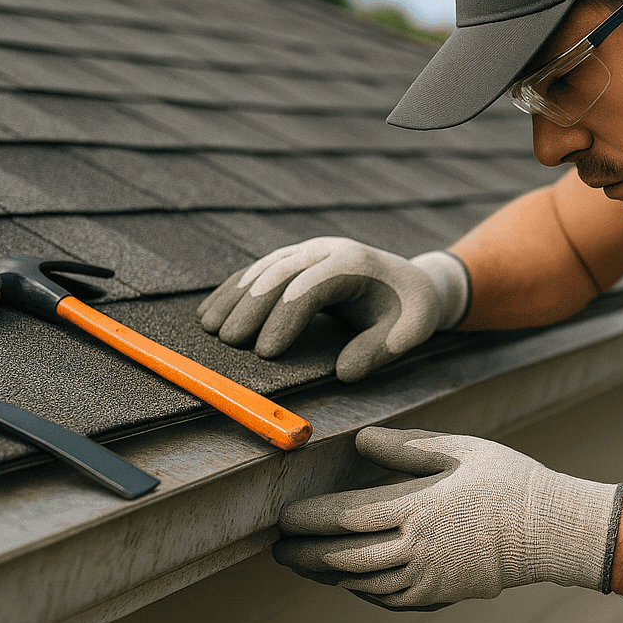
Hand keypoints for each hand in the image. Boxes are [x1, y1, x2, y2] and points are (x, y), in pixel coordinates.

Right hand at [197, 238, 469, 381]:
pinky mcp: (295, 258)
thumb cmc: (411, 309)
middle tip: (229, 342)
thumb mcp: (409, 331)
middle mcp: (326, 250)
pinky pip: (259, 271)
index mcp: (354, 263)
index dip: (285, 318)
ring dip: (234, 297)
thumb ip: (380, 350)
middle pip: (280, 273)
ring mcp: (308, 251)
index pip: (312, 287)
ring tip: (209, 327)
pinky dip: (234, 289)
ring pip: (263, 269)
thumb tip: (345, 372)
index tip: (266, 352)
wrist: (413, 281)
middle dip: (250, 307)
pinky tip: (211, 310)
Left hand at [273, 427, 622, 610]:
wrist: (548, 530)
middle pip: (342, 558)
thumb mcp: (458, 449)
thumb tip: (361, 442)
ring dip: (325, 576)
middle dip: (304, 554)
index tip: (285, 517)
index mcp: (417, 508)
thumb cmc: (506, 481)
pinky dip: (359, 589)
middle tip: (278, 549)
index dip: (309, 520)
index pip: (345, 518)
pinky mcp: (437, 596)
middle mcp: (415, 549)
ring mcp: (426, 578)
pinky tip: (347, 580)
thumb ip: (405, 447)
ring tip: (303, 565)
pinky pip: (385, 598)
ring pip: (359, 583)